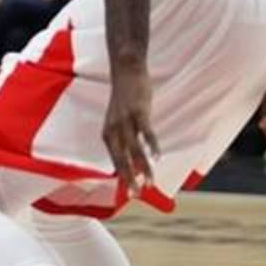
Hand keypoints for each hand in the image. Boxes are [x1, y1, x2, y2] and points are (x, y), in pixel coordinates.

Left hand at [103, 64, 158, 194]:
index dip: (124, 177)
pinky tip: (157, 158)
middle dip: (130, 179)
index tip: (131, 193)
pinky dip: (152, 146)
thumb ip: (126, 138)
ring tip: (151, 182)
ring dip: (143, 168)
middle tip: (137, 195)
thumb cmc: (126, 98)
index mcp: (108, 134)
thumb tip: (136, 157)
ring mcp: (125, 121)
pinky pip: (146, 132)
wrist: (126, 70)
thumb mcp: (121, 120)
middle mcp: (113, 129)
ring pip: (134, 150)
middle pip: (121, 159)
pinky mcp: (138, 111)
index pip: (116, 161)